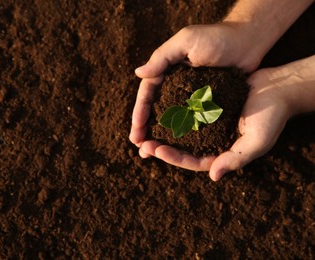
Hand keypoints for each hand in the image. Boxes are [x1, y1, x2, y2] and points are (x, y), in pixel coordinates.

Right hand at [129, 23, 261, 147]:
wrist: (248, 42)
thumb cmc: (217, 37)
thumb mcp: (187, 41)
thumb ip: (162, 57)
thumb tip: (138, 73)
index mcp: (166, 70)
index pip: (148, 94)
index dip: (140, 112)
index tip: (135, 131)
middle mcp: (175, 85)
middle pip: (155, 109)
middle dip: (145, 128)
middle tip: (139, 146)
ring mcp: (190, 95)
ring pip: (171, 118)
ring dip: (160, 135)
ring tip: (151, 152)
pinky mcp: (206, 103)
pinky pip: (191, 120)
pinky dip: (181, 133)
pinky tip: (176, 147)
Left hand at [137, 55, 314, 180]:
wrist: (278, 88)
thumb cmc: (272, 116)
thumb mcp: (256, 141)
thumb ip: (236, 159)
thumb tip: (214, 177)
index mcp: (220, 153)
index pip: (191, 160)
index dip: (172, 157)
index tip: (154, 149)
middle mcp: (210, 140)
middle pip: (180, 147)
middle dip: (159, 146)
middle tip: (139, 143)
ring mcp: (207, 123)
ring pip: (178, 130)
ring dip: (160, 129)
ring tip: (141, 127)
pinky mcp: (205, 106)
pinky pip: (184, 110)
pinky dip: (171, 110)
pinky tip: (155, 106)